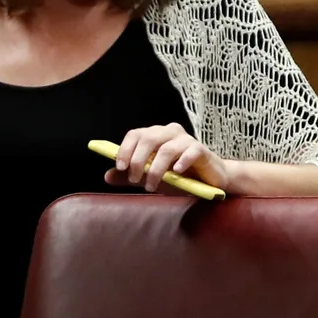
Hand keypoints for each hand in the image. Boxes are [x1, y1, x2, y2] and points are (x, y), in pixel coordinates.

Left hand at [107, 123, 230, 193]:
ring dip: (156, 169)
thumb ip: (130, 177)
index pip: (136, 134)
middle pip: (148, 138)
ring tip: (151, 185)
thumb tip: (107, 176)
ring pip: (166, 149)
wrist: (210, 181)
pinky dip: (181, 163)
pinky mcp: (202, 150)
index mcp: (156, 135)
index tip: (121, 167)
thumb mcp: (151, 178)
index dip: (125, 149)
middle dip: (138, 161)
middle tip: (136, 179)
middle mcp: (170, 132)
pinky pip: (189, 152)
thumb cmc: (180, 177)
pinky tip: (177, 173)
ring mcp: (187, 140)